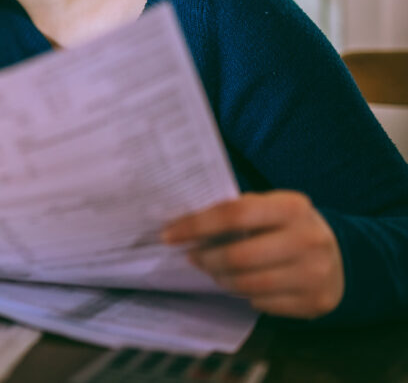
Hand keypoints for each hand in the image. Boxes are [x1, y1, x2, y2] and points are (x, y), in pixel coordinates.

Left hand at [160, 190, 343, 318]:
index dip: (196, 225)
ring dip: (221, 279)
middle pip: (238, 256)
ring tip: (214, 271)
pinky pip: (262, 304)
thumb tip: (182, 222)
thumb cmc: (288, 227)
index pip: (233, 214)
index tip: (169, 234)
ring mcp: (315, 273)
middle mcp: (308, 239)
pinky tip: (244, 285)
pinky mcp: (316, 302)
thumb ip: (236, 211)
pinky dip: (245, 296)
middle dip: (206, 259)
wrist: (341, 257)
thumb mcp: (270, 208)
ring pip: (247, 285)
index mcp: (292, 206)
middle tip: (193, 257)